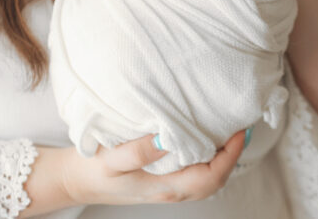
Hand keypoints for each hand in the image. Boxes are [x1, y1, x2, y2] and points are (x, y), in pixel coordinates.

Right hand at [63, 131, 246, 205]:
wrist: (77, 182)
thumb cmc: (94, 169)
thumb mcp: (112, 158)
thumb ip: (139, 150)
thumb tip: (168, 137)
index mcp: (167, 188)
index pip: (211, 176)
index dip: (230, 155)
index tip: (239, 129)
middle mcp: (173, 191)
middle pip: (215, 180)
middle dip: (232, 155)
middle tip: (240, 124)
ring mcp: (169, 188)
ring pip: (207, 177)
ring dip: (221, 156)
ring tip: (227, 129)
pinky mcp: (164, 181)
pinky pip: (195, 172)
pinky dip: (207, 157)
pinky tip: (204, 138)